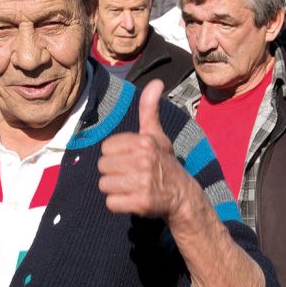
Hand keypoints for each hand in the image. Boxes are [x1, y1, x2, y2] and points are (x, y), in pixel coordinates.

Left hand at [98, 80, 189, 219]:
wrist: (182, 195)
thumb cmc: (164, 163)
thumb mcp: (157, 135)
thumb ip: (149, 109)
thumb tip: (156, 82)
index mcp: (144, 142)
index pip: (106, 148)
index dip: (116, 155)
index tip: (131, 159)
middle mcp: (144, 160)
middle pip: (103, 166)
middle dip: (114, 172)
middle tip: (131, 175)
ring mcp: (143, 182)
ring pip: (104, 185)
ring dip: (115, 189)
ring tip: (131, 187)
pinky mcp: (141, 203)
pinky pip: (111, 203)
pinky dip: (119, 204)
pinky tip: (132, 199)